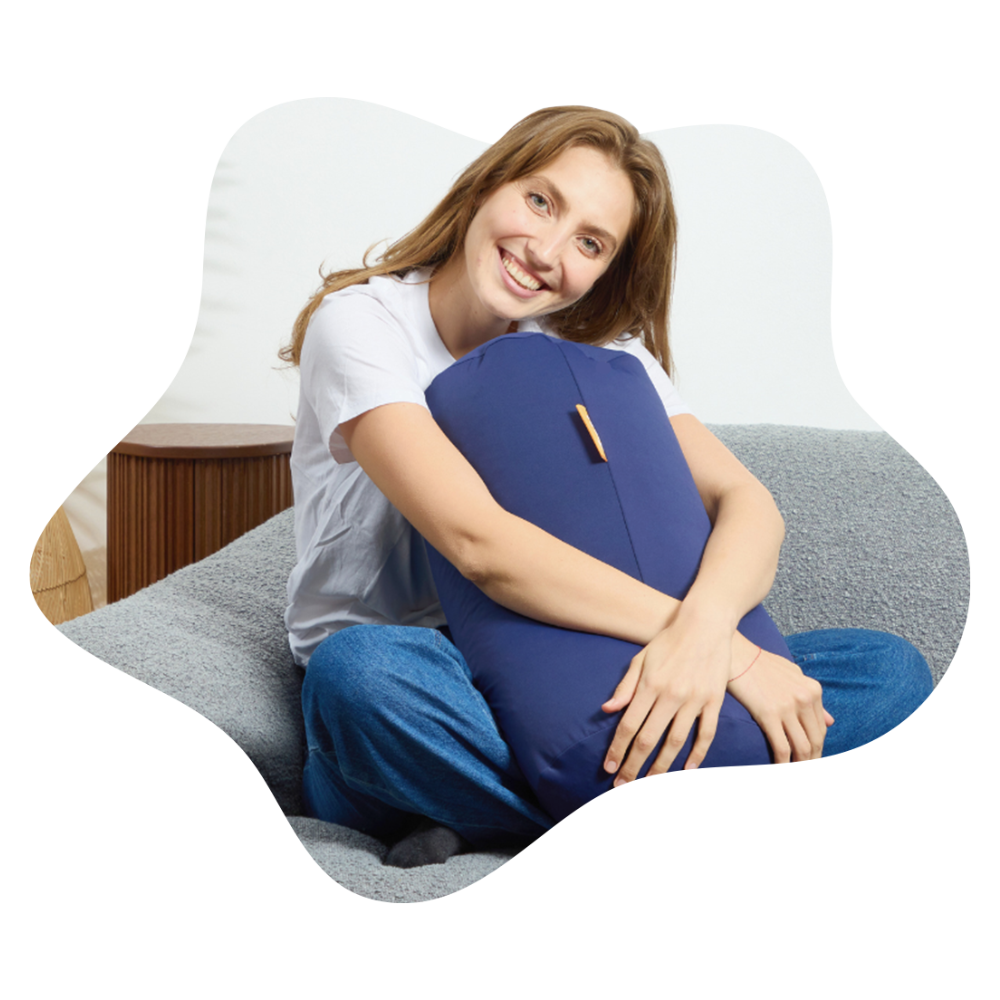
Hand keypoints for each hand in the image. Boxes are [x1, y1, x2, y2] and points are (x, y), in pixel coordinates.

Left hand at [600, 614, 732, 783]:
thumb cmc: (668, 641)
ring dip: (661, 767)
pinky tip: (686, 769)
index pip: (628, 726)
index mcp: (649, 685)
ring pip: (676, 743)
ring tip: (649, 783)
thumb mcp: (641, 659)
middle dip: (633, 766)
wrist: (705, 624)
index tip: (609, 769)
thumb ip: (625, 686)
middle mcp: (670, 696)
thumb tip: (607, 710)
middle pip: (648, 740)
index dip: (617, 750)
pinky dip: (697, 755)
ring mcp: (694, 700)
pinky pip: (706, 734)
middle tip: (623, 786)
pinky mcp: (714, 701)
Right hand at [727, 646, 834, 762]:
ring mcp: (788, 707)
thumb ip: (812, 698)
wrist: (736, 654)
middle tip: (804, 767)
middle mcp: (805, 698)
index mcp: (813, 690)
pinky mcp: (769, 714)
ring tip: (793, 770)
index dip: (816, 747)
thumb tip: (831, 721)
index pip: (821, 728)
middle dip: (812, 760)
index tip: (809, 758)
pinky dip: (783, 763)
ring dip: (800, 764)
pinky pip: (782, 747)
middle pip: (816, 740)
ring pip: (803, 747)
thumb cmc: (761, 664)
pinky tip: (779, 767)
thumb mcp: (793, 675)